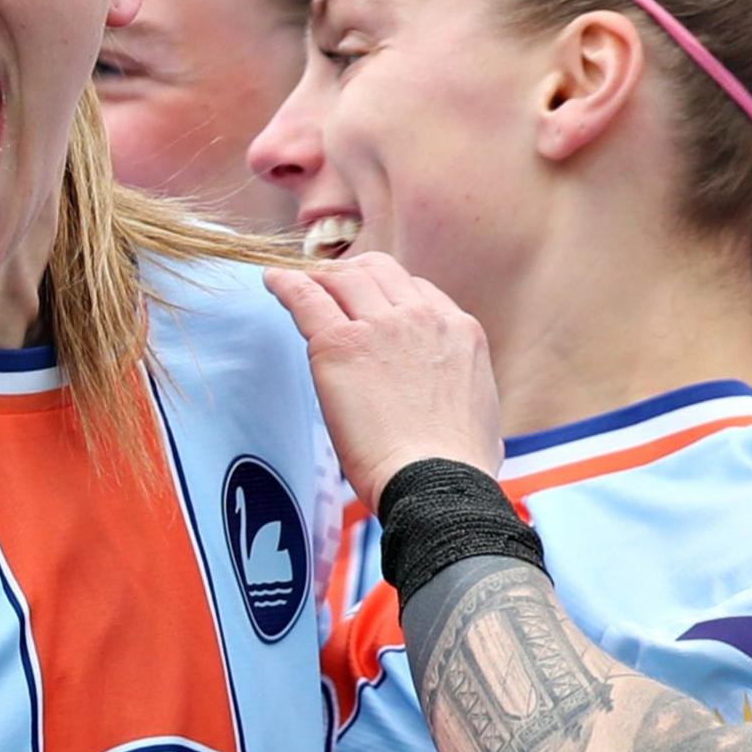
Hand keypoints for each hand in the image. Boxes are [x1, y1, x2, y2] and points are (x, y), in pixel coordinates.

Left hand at [265, 252, 501, 504]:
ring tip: (294, 281)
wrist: (437, 480)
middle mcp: (421, 317)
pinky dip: (285, 283)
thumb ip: (459, 384)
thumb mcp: (479, 407)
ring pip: (342, 277)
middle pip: (378, 271)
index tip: (369, 303)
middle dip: (352, 273)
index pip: (416, 290)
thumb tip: (450, 400)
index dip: (388, 293)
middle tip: (330, 285)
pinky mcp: (340, 344)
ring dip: (318, 276)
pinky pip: (306, 297)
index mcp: (459, 329)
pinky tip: (272, 280)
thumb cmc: (456, 465)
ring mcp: (380, 326)